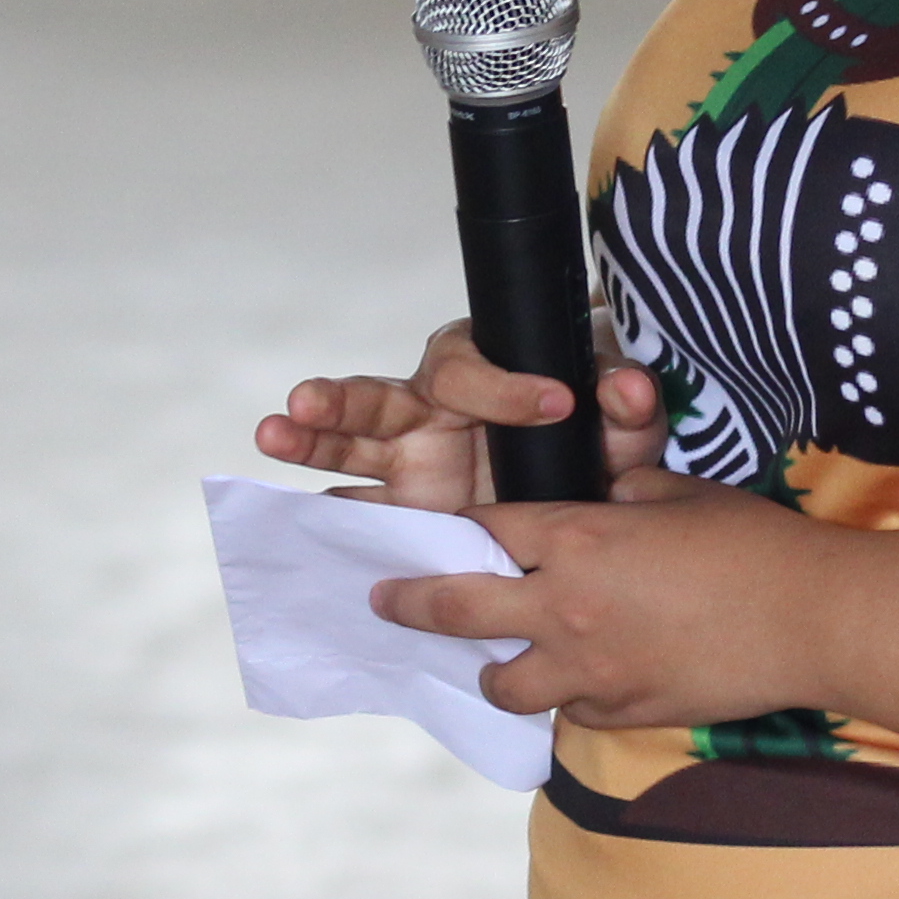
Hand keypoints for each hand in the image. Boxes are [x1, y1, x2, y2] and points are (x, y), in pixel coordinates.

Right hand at [256, 321, 674, 510]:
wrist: (590, 475)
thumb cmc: (596, 426)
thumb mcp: (619, 413)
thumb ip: (623, 396)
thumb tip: (624, 389)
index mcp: (477, 368)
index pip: (473, 373)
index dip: (508, 387)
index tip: (557, 402)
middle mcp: (428, 410)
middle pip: (375, 398)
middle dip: (338, 401)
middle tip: (306, 401)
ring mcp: (408, 463)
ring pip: (347, 448)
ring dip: (309, 442)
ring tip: (274, 434)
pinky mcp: (404, 511)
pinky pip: (358, 514)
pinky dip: (326, 524)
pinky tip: (289, 530)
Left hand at [369, 485, 848, 731]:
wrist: (813, 619)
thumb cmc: (754, 543)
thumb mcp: (679, 493)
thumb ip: (622, 497)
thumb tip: (601, 505)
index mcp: (574, 539)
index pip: (483, 531)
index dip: (451, 532)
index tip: (421, 537)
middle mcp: (563, 607)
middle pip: (454, 609)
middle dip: (408, 603)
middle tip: (383, 602)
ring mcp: (588, 669)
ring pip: (502, 681)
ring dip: (496, 667)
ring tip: (503, 660)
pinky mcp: (621, 712)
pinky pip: (568, 710)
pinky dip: (568, 696)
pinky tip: (585, 681)